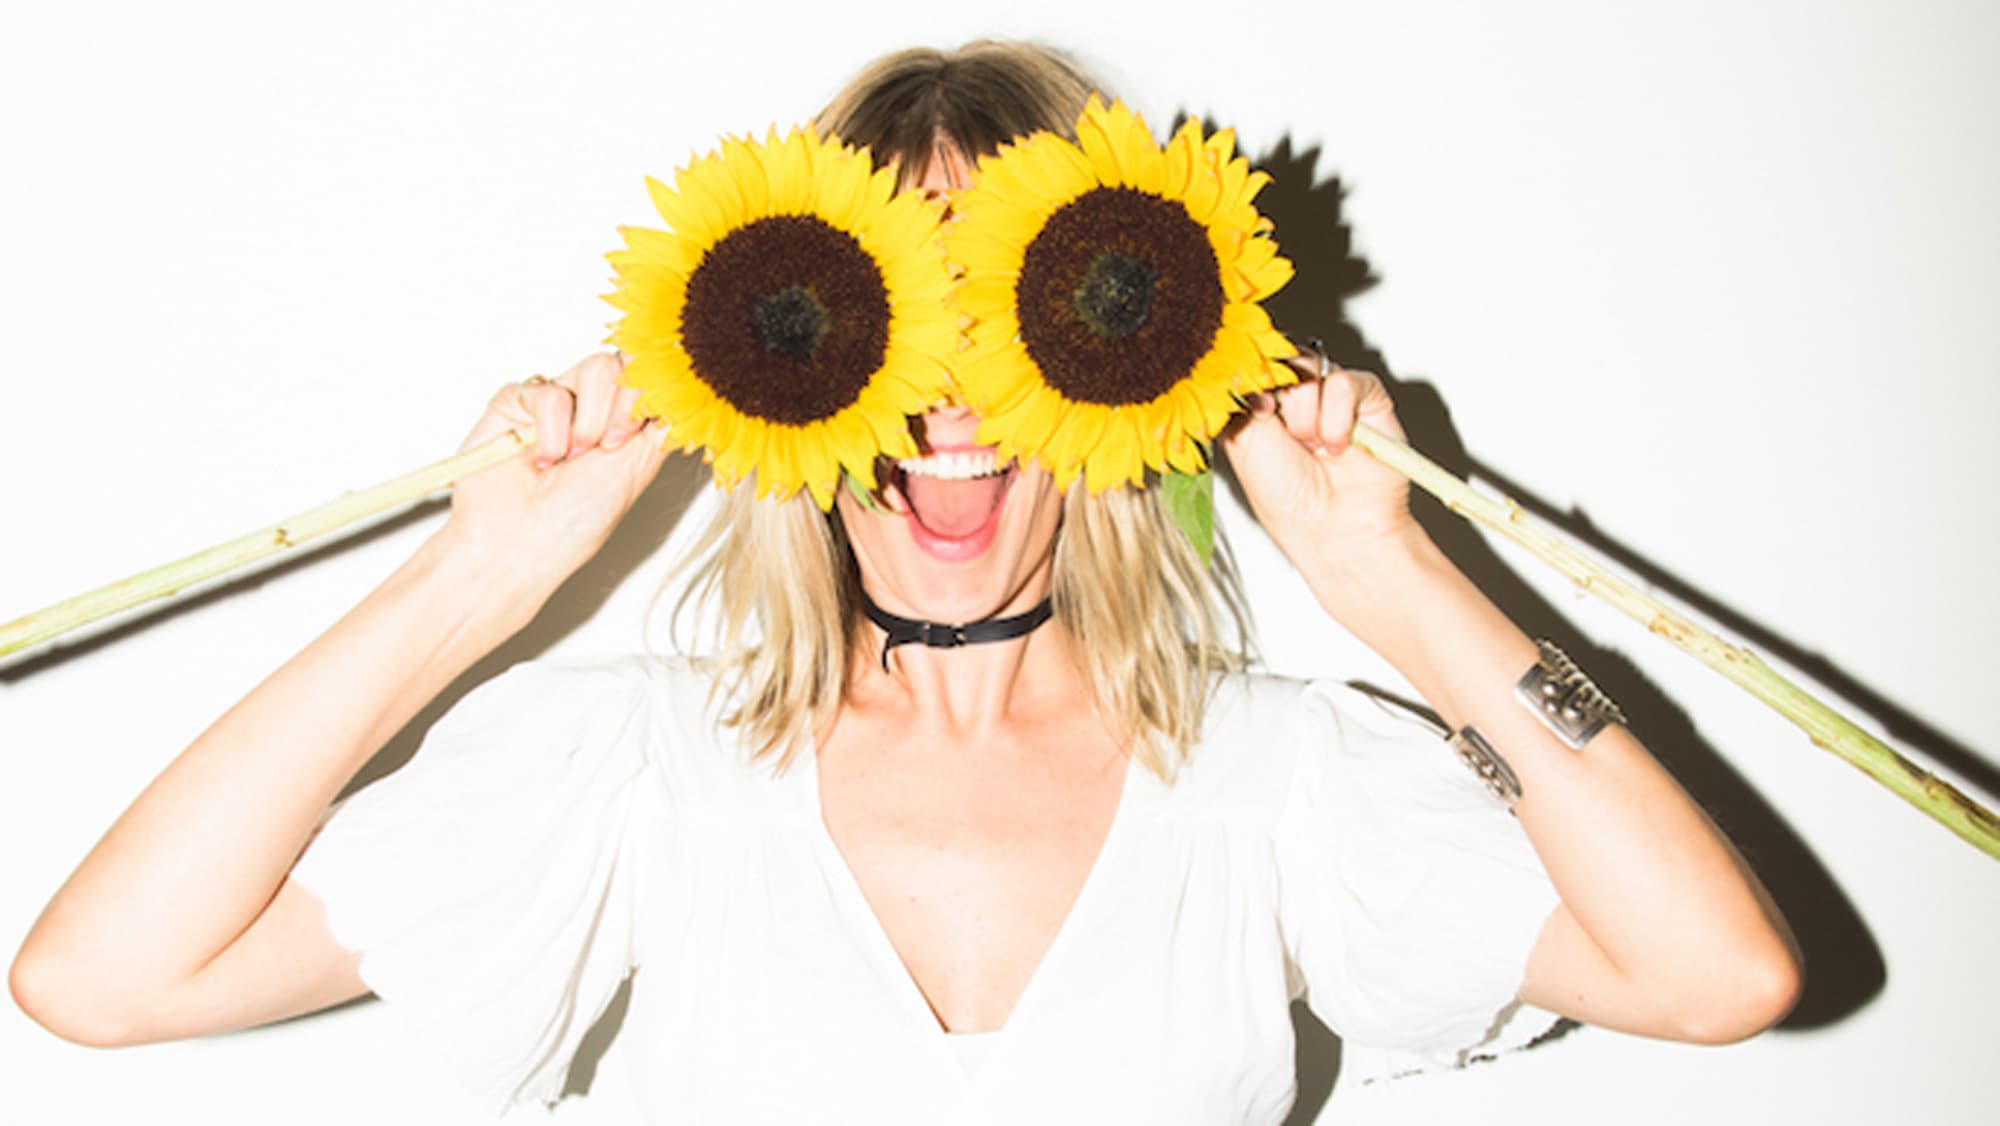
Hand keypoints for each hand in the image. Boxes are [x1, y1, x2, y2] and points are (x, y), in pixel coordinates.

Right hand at [443, 352, 668, 593]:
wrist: (519, 544)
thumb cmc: (573, 524)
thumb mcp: (638, 469)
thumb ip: (662, 424)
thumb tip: (686, 392)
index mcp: (627, 426)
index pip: (655, 379)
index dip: (656, 395)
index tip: (644, 429)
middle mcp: (594, 409)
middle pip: (630, 365)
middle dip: (624, 412)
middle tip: (606, 449)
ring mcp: (558, 400)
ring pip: (598, 367)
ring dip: (590, 420)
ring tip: (572, 457)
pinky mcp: (518, 400)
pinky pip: (548, 390)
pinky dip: (550, 430)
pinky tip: (542, 459)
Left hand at [1218, 355, 1416, 579]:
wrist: (1334, 528)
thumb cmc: (1288, 500)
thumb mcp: (1244, 443)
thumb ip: (1240, 397)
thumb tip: (1240, 365)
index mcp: (1264, 410)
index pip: (1255, 366)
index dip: (1252, 377)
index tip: (1252, 401)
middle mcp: (1297, 401)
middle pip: (1282, 361)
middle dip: (1280, 399)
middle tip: (1287, 438)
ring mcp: (1332, 398)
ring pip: (1311, 368)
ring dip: (1306, 413)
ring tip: (1313, 447)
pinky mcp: (1368, 399)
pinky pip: (1345, 381)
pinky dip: (1337, 414)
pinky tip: (1337, 444)